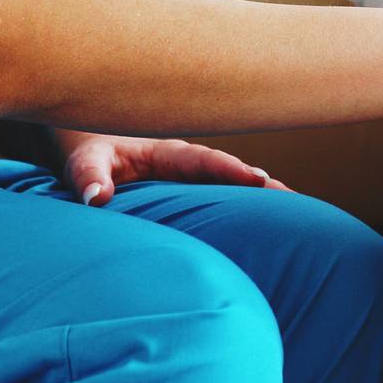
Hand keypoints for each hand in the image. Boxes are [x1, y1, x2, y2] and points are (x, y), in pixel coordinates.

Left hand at [55, 129, 289, 207]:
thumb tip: (96, 197)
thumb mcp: (85, 162)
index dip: (232, 169)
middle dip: (262, 185)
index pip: (206, 160)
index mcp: (169, 153)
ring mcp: (195, 182)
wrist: (94, 153)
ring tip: (297, 218)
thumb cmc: (91, 156)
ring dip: (262, 199)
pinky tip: (270, 230)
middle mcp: (190, 166)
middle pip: (233, 173)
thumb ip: (89, 176)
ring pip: (233, 188)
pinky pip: (225, 201)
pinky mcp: (194, 197)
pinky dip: (248, 211)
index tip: (258, 180)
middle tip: (293, 199)